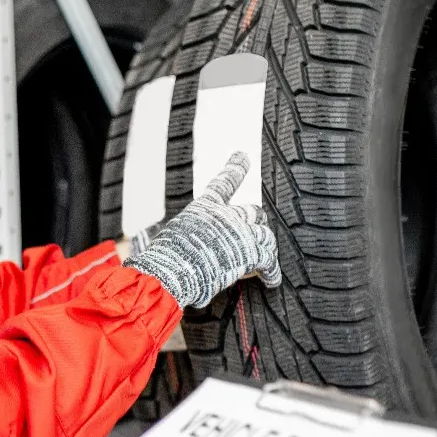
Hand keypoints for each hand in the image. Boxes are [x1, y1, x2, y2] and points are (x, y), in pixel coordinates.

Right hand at [123, 152, 279, 308]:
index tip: (243, 157)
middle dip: (256, 221)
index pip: (224, 182)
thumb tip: (184, 248)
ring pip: (265, 235)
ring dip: (266, 248)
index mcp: (203, 208)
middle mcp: (224, 216)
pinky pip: (269, 260)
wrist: (169, 273)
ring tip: (267, 261)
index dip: (236, 167)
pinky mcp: (249, 253)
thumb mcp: (173, 237)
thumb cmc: (164, 260)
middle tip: (258, 229)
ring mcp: (239, 233)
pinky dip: (271, 272)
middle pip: (252, 211)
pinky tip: (272, 280)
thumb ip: (189, 236)